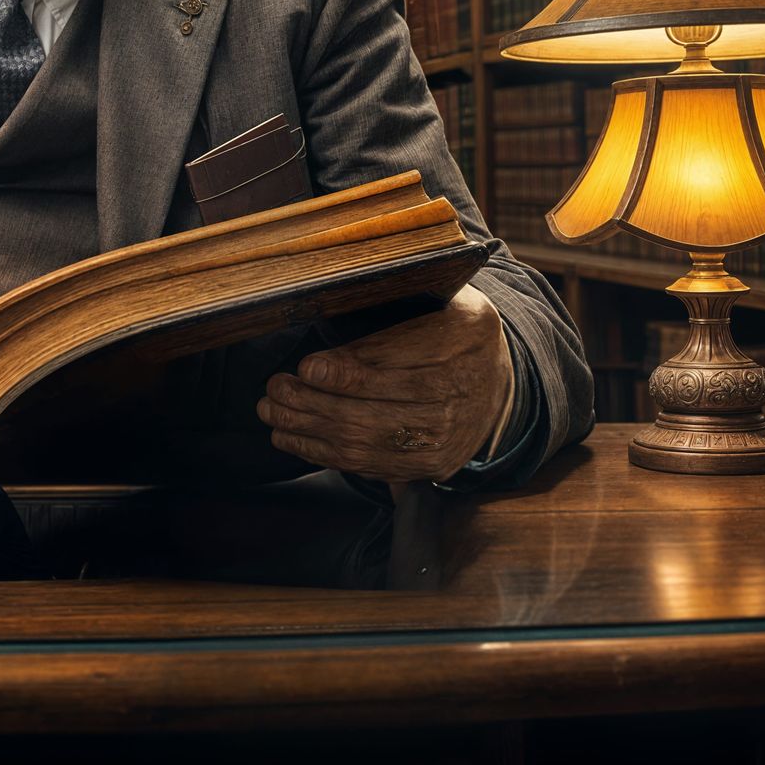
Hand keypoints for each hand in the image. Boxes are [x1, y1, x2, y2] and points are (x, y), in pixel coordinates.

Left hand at [256, 284, 511, 481]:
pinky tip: (289, 436)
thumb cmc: (447, 327)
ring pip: (369, 441)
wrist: (494, 380)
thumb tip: (336, 313)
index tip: (308, 366)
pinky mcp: (430, 466)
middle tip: (274, 387)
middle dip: (318, 402)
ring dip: (311, 428)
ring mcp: (449, 437)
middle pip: (381, 410)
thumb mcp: (437, 298)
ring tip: (270, 410)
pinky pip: (370, 464)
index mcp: (467, 335)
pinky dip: (324, 452)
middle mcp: (464, 392)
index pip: (405, 364)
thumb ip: (396, 308)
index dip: (352, 371)